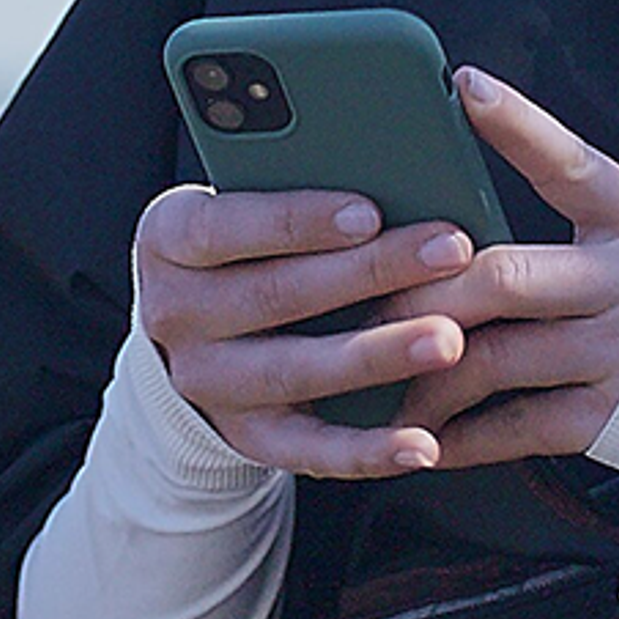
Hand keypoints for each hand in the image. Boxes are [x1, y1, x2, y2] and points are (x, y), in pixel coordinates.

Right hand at [133, 181, 481, 479]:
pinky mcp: (247, 435)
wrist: (194, 331)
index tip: (369, 210)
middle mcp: (175, 313)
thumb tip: (394, 168)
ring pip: (296, 372)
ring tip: (448, 340)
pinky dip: (368, 450)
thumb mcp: (240, 202)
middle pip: (276, 295)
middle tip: (449, 252)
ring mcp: (208, 381)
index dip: (297, 221)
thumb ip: (293, 182)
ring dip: (379, 356)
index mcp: (168, 239)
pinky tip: (423, 443)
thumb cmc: (244, 244)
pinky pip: (309, 449)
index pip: (224, 227)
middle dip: (371, 272)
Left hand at [391, 69, 618, 468]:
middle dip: (422, 288)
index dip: (518, 124)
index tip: (464, 85)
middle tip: (363, 294)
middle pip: (504, 275)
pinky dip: (458, 434)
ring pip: (494, 356)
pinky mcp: (614, 421)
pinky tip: (421, 432)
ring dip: (422, 367)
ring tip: (374, 370)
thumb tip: (458, 229)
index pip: (573, 162)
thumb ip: (577, 231)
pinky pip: (514, 426)